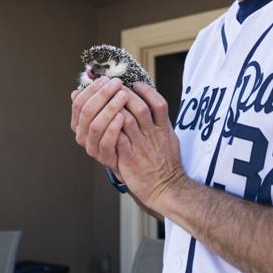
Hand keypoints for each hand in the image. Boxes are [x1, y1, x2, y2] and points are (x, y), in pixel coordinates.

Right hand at [70, 76, 128, 169]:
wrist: (129, 158)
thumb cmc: (117, 130)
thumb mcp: (107, 113)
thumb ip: (98, 99)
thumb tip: (90, 79)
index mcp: (79, 123)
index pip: (79, 103)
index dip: (92, 90)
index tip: (107, 79)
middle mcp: (82, 135)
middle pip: (87, 112)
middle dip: (103, 95)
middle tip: (118, 84)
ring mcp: (92, 148)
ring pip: (95, 126)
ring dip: (110, 108)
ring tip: (123, 95)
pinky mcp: (105, 159)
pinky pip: (106, 143)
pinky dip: (113, 128)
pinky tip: (123, 116)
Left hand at [113, 82, 187, 212]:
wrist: (165, 188)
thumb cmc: (167, 164)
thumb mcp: (169, 139)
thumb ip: (161, 122)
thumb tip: (153, 106)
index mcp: (164, 129)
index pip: (159, 104)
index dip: (147, 91)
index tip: (136, 84)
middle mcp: (153, 136)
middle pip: (140, 108)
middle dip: (125, 95)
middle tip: (114, 88)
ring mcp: (141, 147)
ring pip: (128, 120)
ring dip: (115, 108)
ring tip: (107, 101)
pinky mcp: (130, 158)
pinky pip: (118, 139)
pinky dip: (110, 127)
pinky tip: (103, 121)